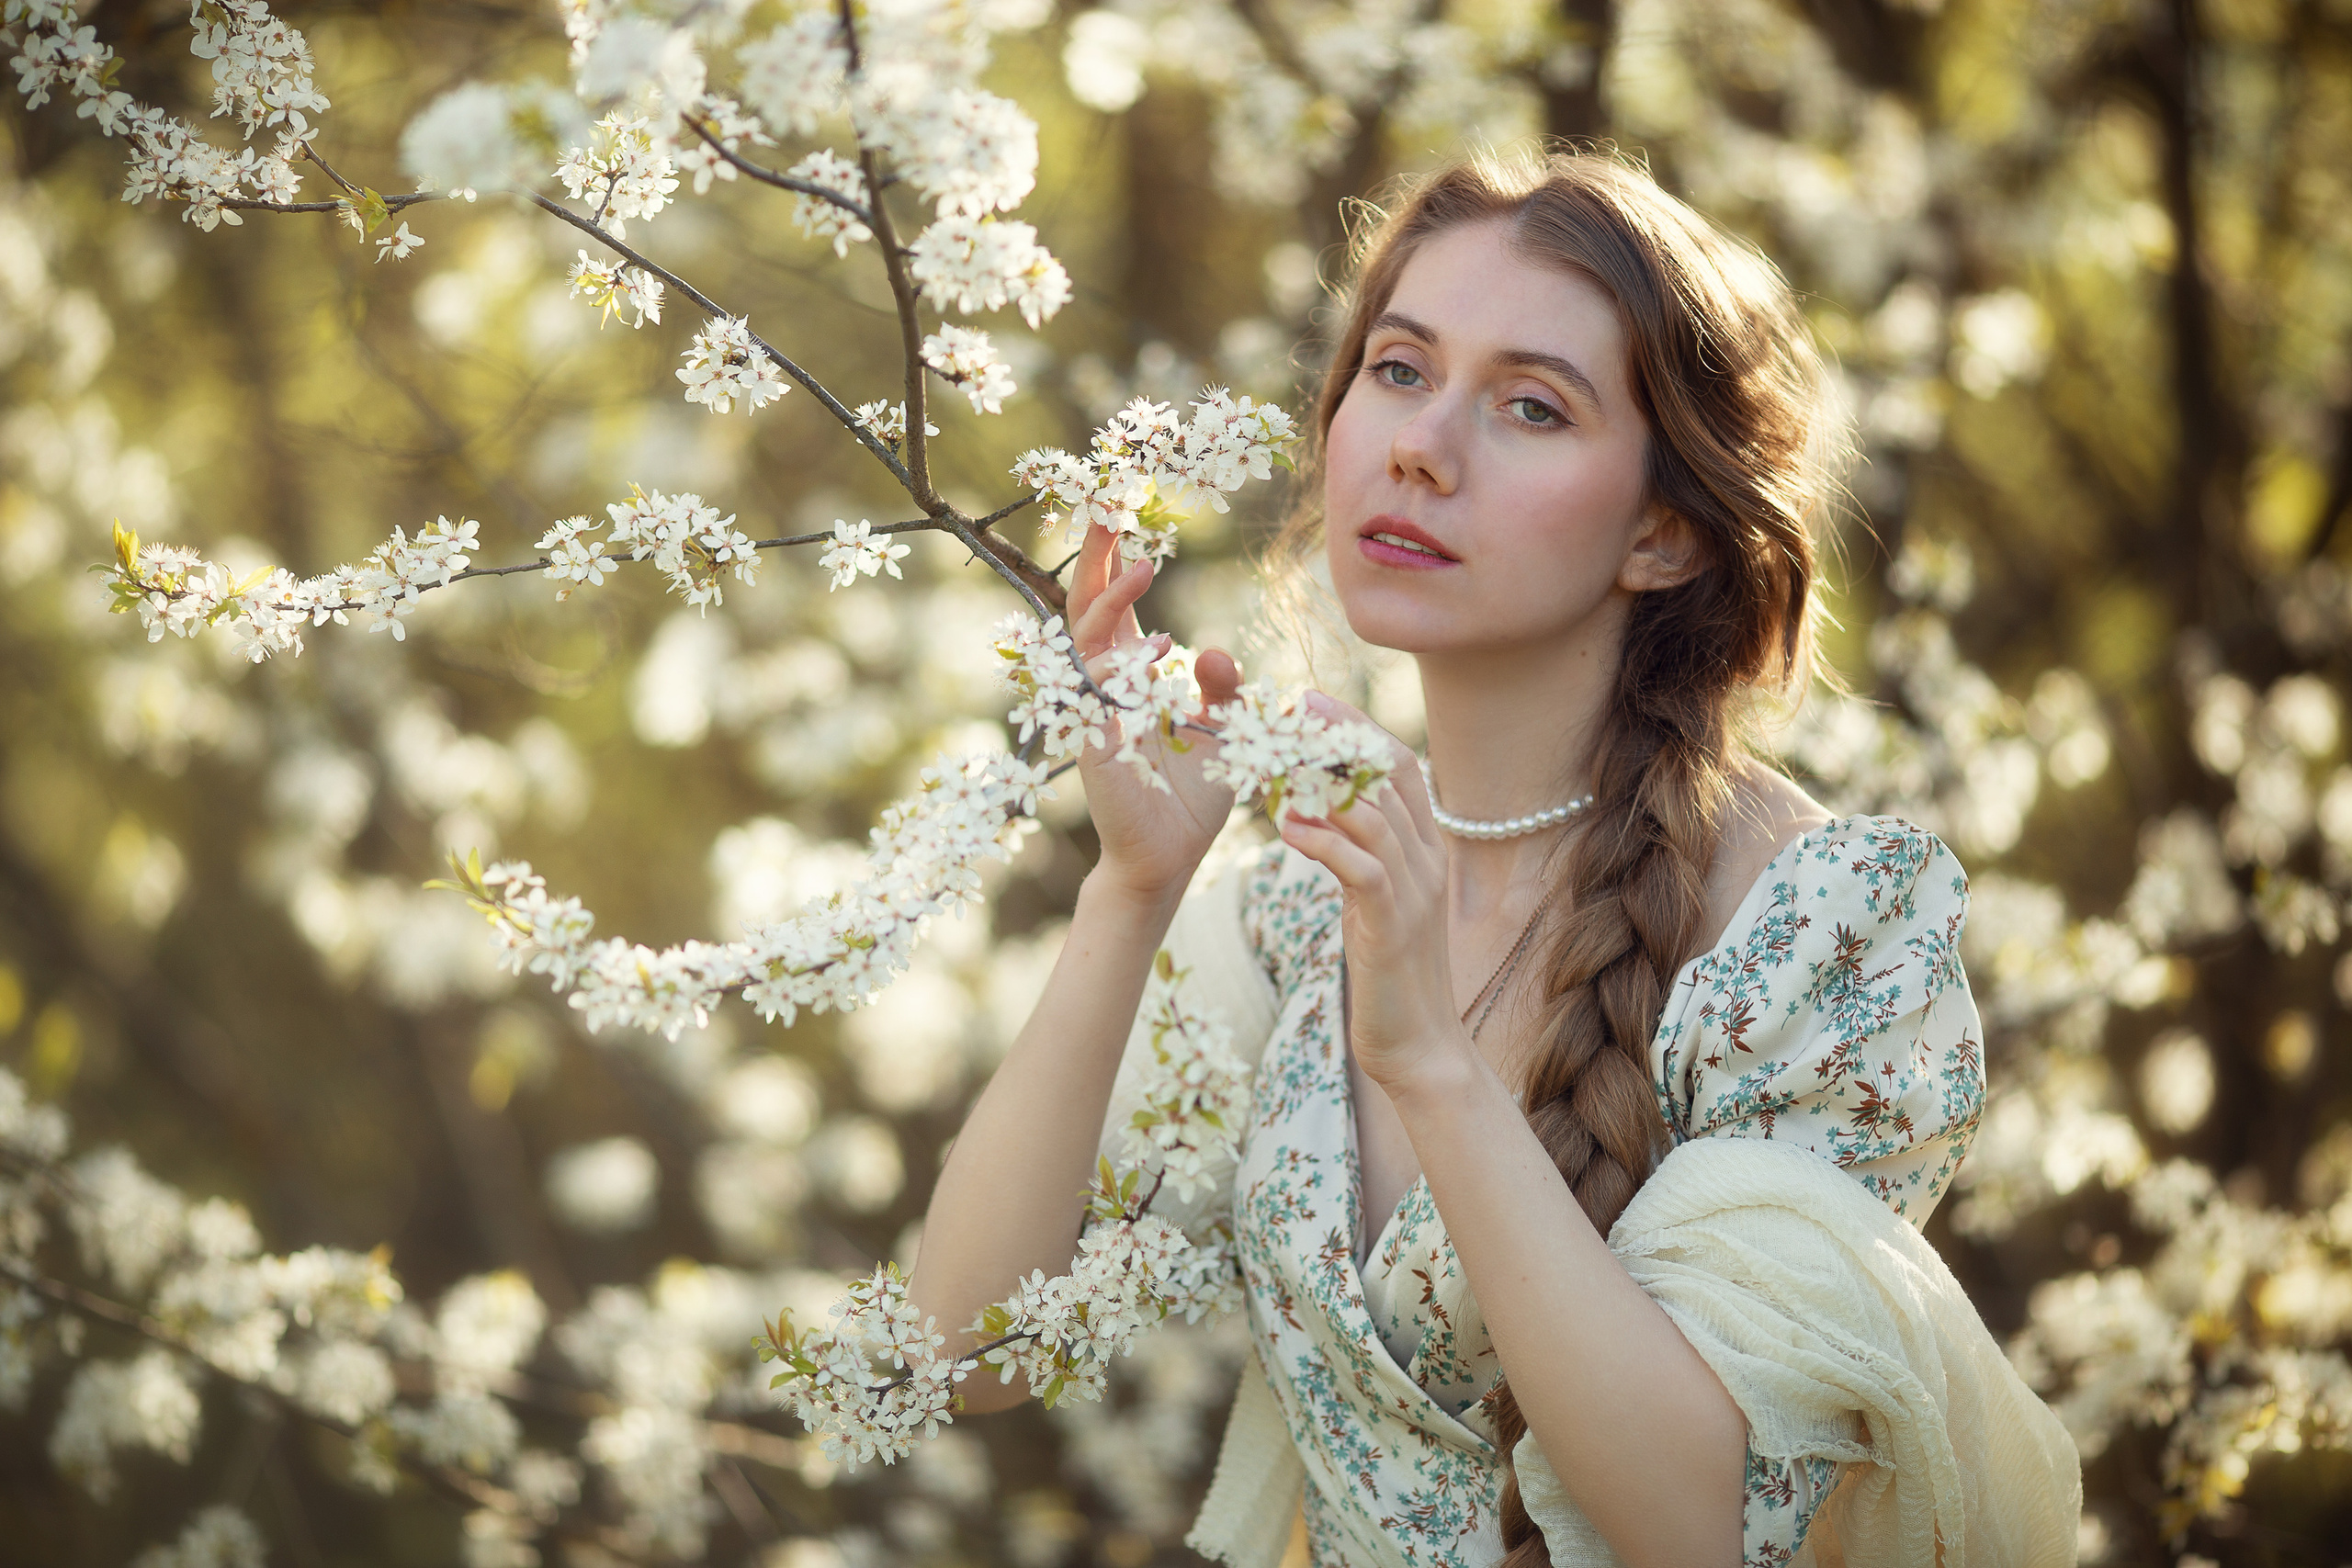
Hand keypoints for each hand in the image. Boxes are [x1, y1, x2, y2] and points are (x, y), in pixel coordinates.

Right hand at [1065, 523, 1243, 904]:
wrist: (1167, 859)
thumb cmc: (1189, 796)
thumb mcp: (1221, 728)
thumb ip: (1220, 687)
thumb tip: (1210, 650)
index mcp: (1128, 677)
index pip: (1112, 606)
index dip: (1111, 559)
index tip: (1123, 511)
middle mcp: (1102, 687)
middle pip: (1084, 606)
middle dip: (1094, 556)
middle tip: (1109, 505)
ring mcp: (1092, 713)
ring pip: (1083, 640)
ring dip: (1111, 601)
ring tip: (1144, 566)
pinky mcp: (1093, 745)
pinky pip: (1098, 694)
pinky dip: (1123, 668)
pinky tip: (1158, 653)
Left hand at [1274, 693, 1471, 1090]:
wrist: (1419, 1048)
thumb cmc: (1389, 979)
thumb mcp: (1373, 905)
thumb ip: (1358, 859)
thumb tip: (1315, 819)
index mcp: (1425, 851)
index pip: (1400, 767)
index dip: (1358, 728)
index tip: (1312, 703)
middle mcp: (1428, 860)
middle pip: (1389, 774)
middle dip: (1341, 734)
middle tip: (1291, 708)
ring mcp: (1415, 891)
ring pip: (1373, 812)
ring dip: (1321, 781)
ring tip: (1275, 760)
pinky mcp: (1392, 925)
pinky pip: (1361, 867)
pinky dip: (1324, 841)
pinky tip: (1286, 827)